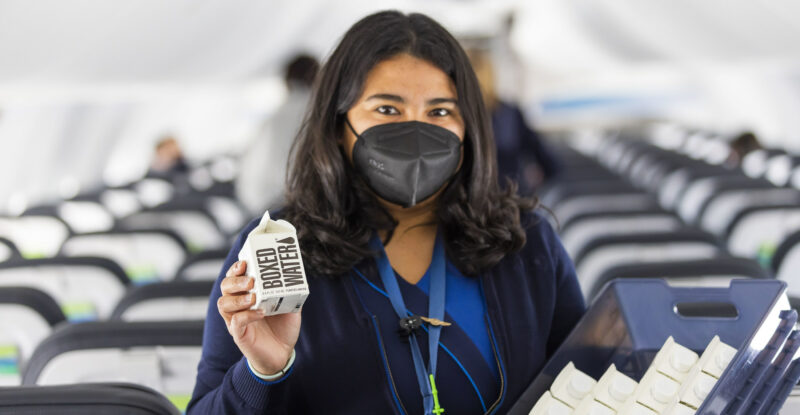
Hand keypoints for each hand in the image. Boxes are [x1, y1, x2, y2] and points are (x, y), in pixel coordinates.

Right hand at [217, 260, 300, 374]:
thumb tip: (297, 276)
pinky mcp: (239, 335)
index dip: (235, 268)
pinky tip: (260, 312)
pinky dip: (246, 315)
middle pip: (225, 287)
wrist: (282, 353)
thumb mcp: (290, 305)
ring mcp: (236, 321)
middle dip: (236, 281)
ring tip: (253, 297)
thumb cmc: (282, 327)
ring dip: (238, 298)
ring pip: (224, 304)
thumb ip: (290, 292)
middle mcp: (237, 306)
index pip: (234, 277)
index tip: (244, 263)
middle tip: (251, 281)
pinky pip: (236, 323)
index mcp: (247, 294)